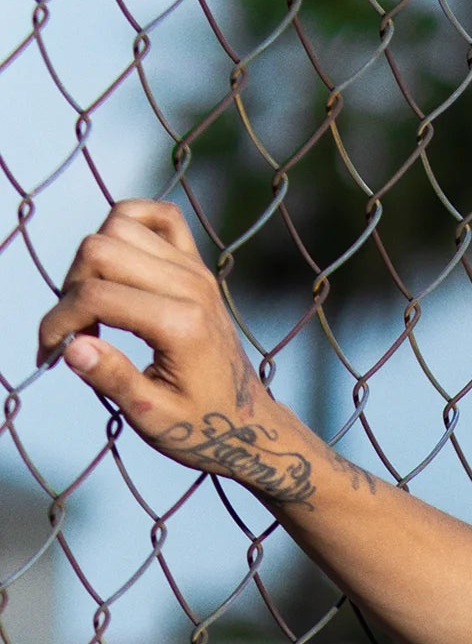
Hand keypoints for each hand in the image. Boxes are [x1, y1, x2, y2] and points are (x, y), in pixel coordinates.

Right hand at [38, 199, 323, 500]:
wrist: (249, 423)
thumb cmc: (202, 427)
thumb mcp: (155, 418)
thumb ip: (113, 379)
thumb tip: (70, 346)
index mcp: (181, 325)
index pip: (95, 295)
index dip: (58, 321)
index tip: (50, 354)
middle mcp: (190, 286)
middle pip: (99, 248)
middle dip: (70, 288)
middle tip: (75, 331)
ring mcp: (196, 270)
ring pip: (119, 224)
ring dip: (90, 259)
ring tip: (93, 305)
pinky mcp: (197, 265)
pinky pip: (160, 216)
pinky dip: (129, 222)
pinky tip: (118, 260)